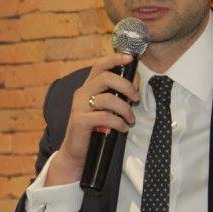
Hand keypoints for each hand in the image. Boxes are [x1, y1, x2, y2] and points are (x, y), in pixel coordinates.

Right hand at [46, 53, 139, 185]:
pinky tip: (123, 128)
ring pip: (108, 98)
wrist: (76, 153)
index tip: (130, 58)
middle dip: (126, 86)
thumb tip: (135, 81)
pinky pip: (104, 116)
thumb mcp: (107, 109)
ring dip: (125, 109)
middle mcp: (81, 93)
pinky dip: (118, 122)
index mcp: (88, 87)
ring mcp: (79, 107)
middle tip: (136, 98)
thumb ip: (117, 94)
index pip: (100, 65)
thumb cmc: (94, 130)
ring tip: (130, 120)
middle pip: (106, 77)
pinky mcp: (80, 121)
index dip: (115, 58)